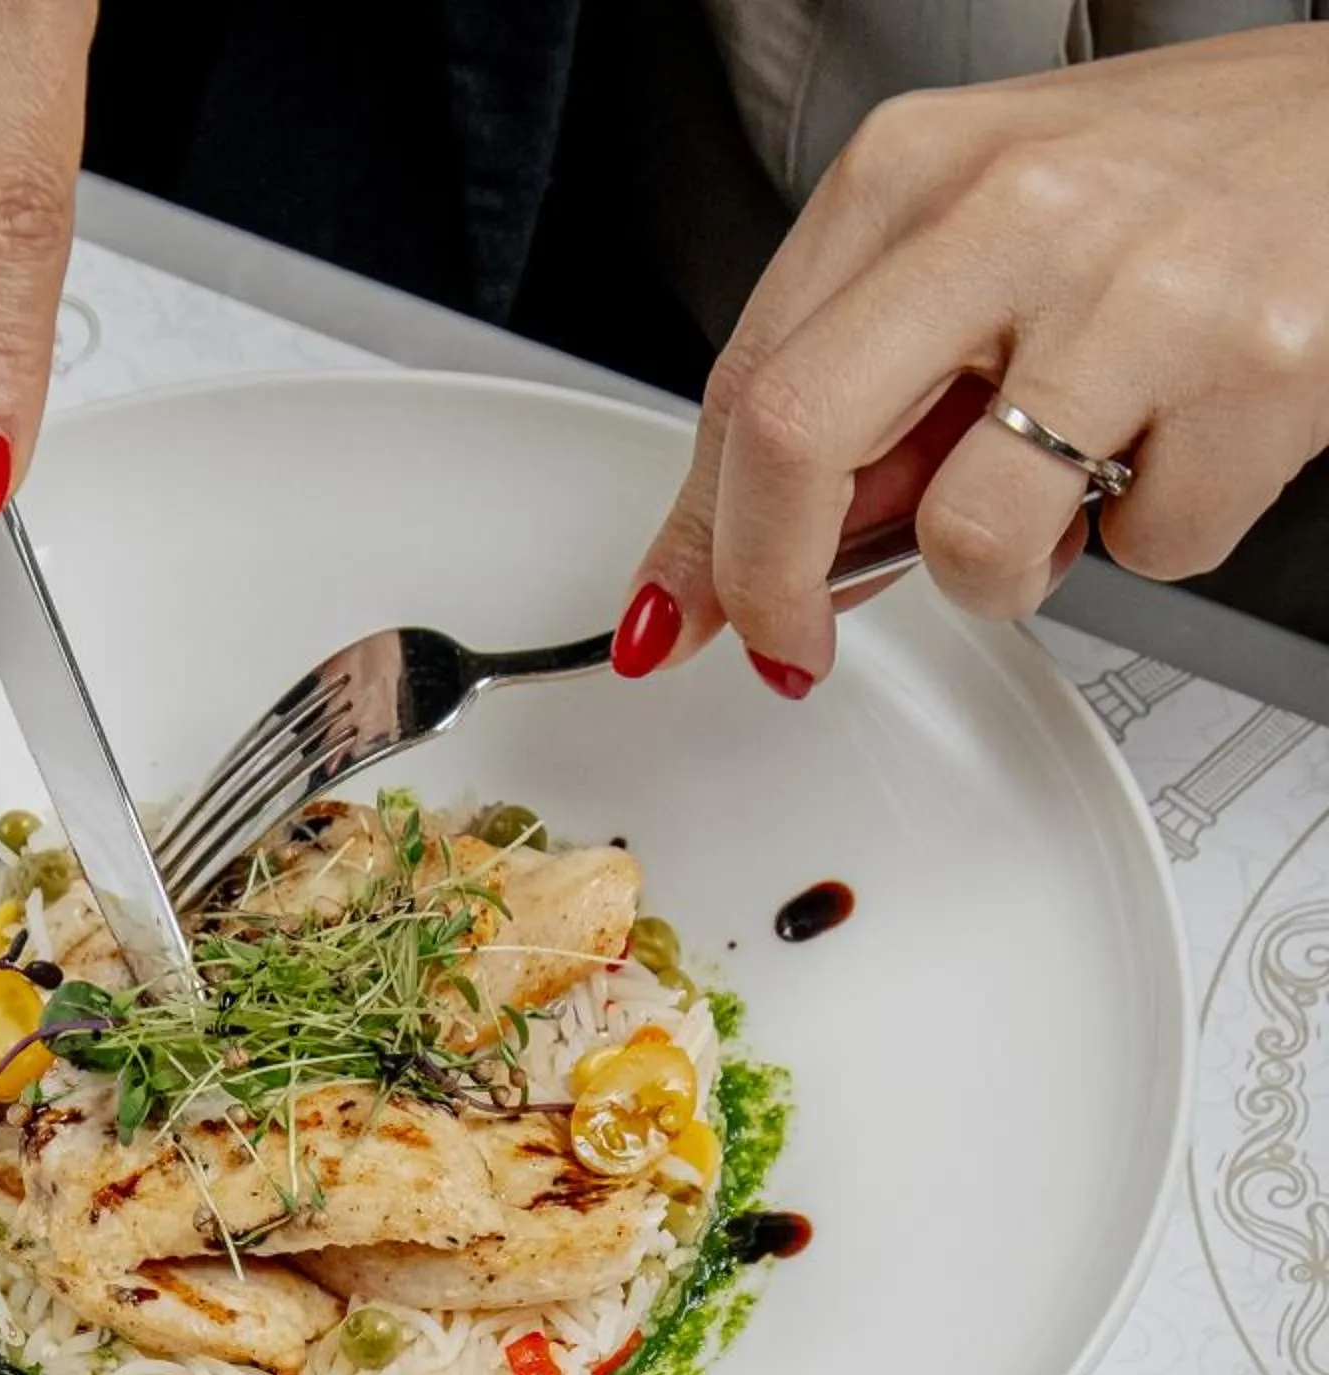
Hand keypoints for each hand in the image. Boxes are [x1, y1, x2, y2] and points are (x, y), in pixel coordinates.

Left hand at [614, 29, 1328, 692]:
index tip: (686, 616)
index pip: (748, 384)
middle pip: (801, 446)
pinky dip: (1158, 539)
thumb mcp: (979, 239)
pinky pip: (1148, 556)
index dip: (702, 537)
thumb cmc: (1176, 184)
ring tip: (1064, 496)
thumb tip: (734, 563)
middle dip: (776, 587)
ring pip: (975, 540)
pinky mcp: (1252, 373)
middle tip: (799, 642)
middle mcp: (1015, 211)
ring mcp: (1136, 291)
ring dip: (1004, 574)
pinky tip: (1182, 446)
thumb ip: (859, 383)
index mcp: (916, 169)